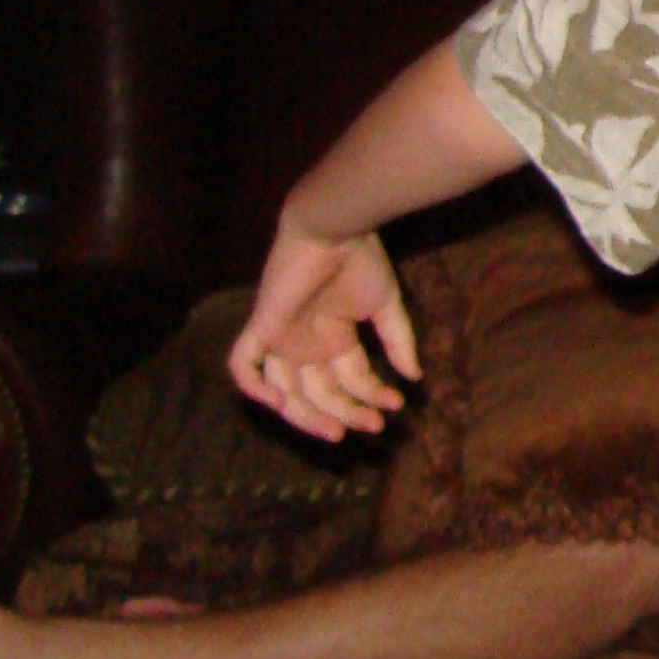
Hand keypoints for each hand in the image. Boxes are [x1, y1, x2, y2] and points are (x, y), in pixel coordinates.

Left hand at [227, 209, 420, 442]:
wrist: (336, 228)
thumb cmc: (361, 260)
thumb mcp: (386, 305)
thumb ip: (399, 341)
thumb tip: (416, 376)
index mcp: (335, 337)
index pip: (350, 379)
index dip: (372, 396)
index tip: (398, 404)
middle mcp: (307, 343)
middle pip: (320, 394)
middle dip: (347, 413)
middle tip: (373, 427)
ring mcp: (283, 337)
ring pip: (285, 392)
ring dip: (311, 415)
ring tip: (339, 430)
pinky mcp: (264, 325)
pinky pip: (243, 365)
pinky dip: (253, 387)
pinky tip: (279, 401)